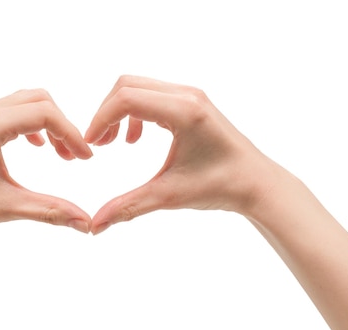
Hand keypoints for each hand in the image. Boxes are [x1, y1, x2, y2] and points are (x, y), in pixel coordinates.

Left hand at [0, 89, 92, 237]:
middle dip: (63, 125)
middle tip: (74, 157)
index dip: (71, 134)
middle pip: (38, 100)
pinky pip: (11, 111)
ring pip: (25, 102)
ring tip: (61, 154)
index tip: (84, 159)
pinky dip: (32, 124)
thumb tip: (86, 223)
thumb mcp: (7, 207)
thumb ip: (50, 211)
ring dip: (49, 123)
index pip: (44, 114)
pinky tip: (38, 146)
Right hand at [85, 75, 280, 233]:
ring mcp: (190, 95)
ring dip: (119, 112)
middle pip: (127, 85)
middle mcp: (187, 95)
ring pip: (138, 87)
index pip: (126, 99)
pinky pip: (151, 95)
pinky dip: (134, 113)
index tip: (91, 146)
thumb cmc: (221, 187)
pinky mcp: (191, 102)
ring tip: (113, 143)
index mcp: (185, 111)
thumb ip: (128, 207)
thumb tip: (95, 225)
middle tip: (99, 145)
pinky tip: (135, 140)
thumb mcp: (169, 196)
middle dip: (106, 113)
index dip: (100, 120)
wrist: (256, 184)